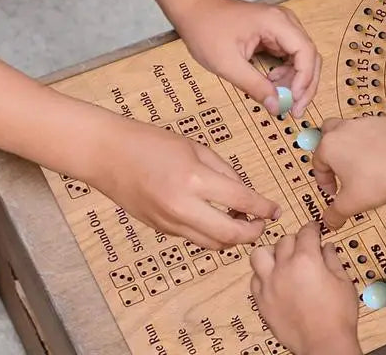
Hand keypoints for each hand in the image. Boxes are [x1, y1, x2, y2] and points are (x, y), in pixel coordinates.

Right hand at [91, 117, 279, 247]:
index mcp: (196, 180)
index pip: (241, 202)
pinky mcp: (160, 229)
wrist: (108, 155)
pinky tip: (217, 220)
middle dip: (253, 232)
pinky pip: (194, 238)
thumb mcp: (196, 148)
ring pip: (213, 244)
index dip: (264, 208)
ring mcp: (169, 223)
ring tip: (243, 222)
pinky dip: (212, 235)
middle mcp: (183, 207)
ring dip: (233, 238)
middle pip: (230, 235)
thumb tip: (245, 196)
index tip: (277, 210)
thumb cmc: (153, 142)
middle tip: (263, 224)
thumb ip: (224, 172)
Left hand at [180, 0, 320, 116]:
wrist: (194, 9)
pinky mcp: (275, 34)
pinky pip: (290, 57)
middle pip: (310, 56)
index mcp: (276, 22)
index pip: (306, 52)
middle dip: (305, 85)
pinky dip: (287, 74)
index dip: (304, 80)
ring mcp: (281, 27)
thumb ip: (254, 86)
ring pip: (302, 58)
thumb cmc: (206, 29)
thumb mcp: (227, 63)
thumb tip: (276, 106)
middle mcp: (285, 22)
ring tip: (280, 98)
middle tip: (294, 110)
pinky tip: (272, 83)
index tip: (293, 101)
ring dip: (296, 81)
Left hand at [250, 224, 360, 354]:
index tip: (314, 229)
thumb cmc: (337, 316)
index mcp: (306, 259)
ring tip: (281, 259)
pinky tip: (273, 279)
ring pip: (260, 254)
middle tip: (303, 248)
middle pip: (284, 240)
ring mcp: (270, 284)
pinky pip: (254, 279)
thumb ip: (332, 259)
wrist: (324, 345)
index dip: (312, 228)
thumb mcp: (343, 281)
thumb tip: (326, 247)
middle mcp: (284, 268)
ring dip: (271, 253)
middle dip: (296, 240)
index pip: (306, 231)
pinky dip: (262, 275)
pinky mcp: (262, 301)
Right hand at [313, 117, 385, 228]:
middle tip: (339, 168)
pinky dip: (373, 142)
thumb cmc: (378, 182)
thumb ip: (334, 214)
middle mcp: (344, 128)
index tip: (334, 192)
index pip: (317, 162)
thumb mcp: (350, 204)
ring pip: (351, 130)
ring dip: (351, 145)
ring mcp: (365, 121)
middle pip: (327, 133)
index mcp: (330, 145)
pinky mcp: (384, 120)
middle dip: (329, 150)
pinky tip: (381, 159)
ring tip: (363, 166)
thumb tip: (329, 221)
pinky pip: (373, 130)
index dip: (324, 181)